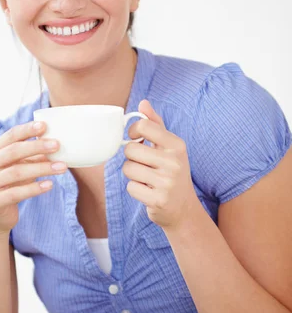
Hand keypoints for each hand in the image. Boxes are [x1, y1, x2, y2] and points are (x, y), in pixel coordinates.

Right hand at [0, 121, 66, 233]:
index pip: (10, 136)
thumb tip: (56, 143)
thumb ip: (32, 156)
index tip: (45, 126)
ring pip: (16, 172)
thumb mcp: (19, 168)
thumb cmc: (8, 187)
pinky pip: (15, 193)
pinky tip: (49, 185)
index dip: (27, 130)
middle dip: (36, 147)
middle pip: (13, 152)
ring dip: (41, 168)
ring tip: (62, 167)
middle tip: (57, 145)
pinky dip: (34, 188)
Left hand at [123, 100, 198, 229]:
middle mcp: (174, 162)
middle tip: (144, 165)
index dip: (132, 132)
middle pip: (130, 149)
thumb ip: (155, 124)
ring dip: (133, 175)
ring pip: (128, 169)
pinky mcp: (158, 200)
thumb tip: (143, 103)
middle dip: (131, 158)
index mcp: (177, 145)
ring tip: (147, 179)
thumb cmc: (173, 173)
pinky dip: (135, 190)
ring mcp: (167, 182)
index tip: (136, 140)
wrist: (184, 209)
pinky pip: (130, 188)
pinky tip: (148, 192)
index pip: (143, 126)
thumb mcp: (170, 147)